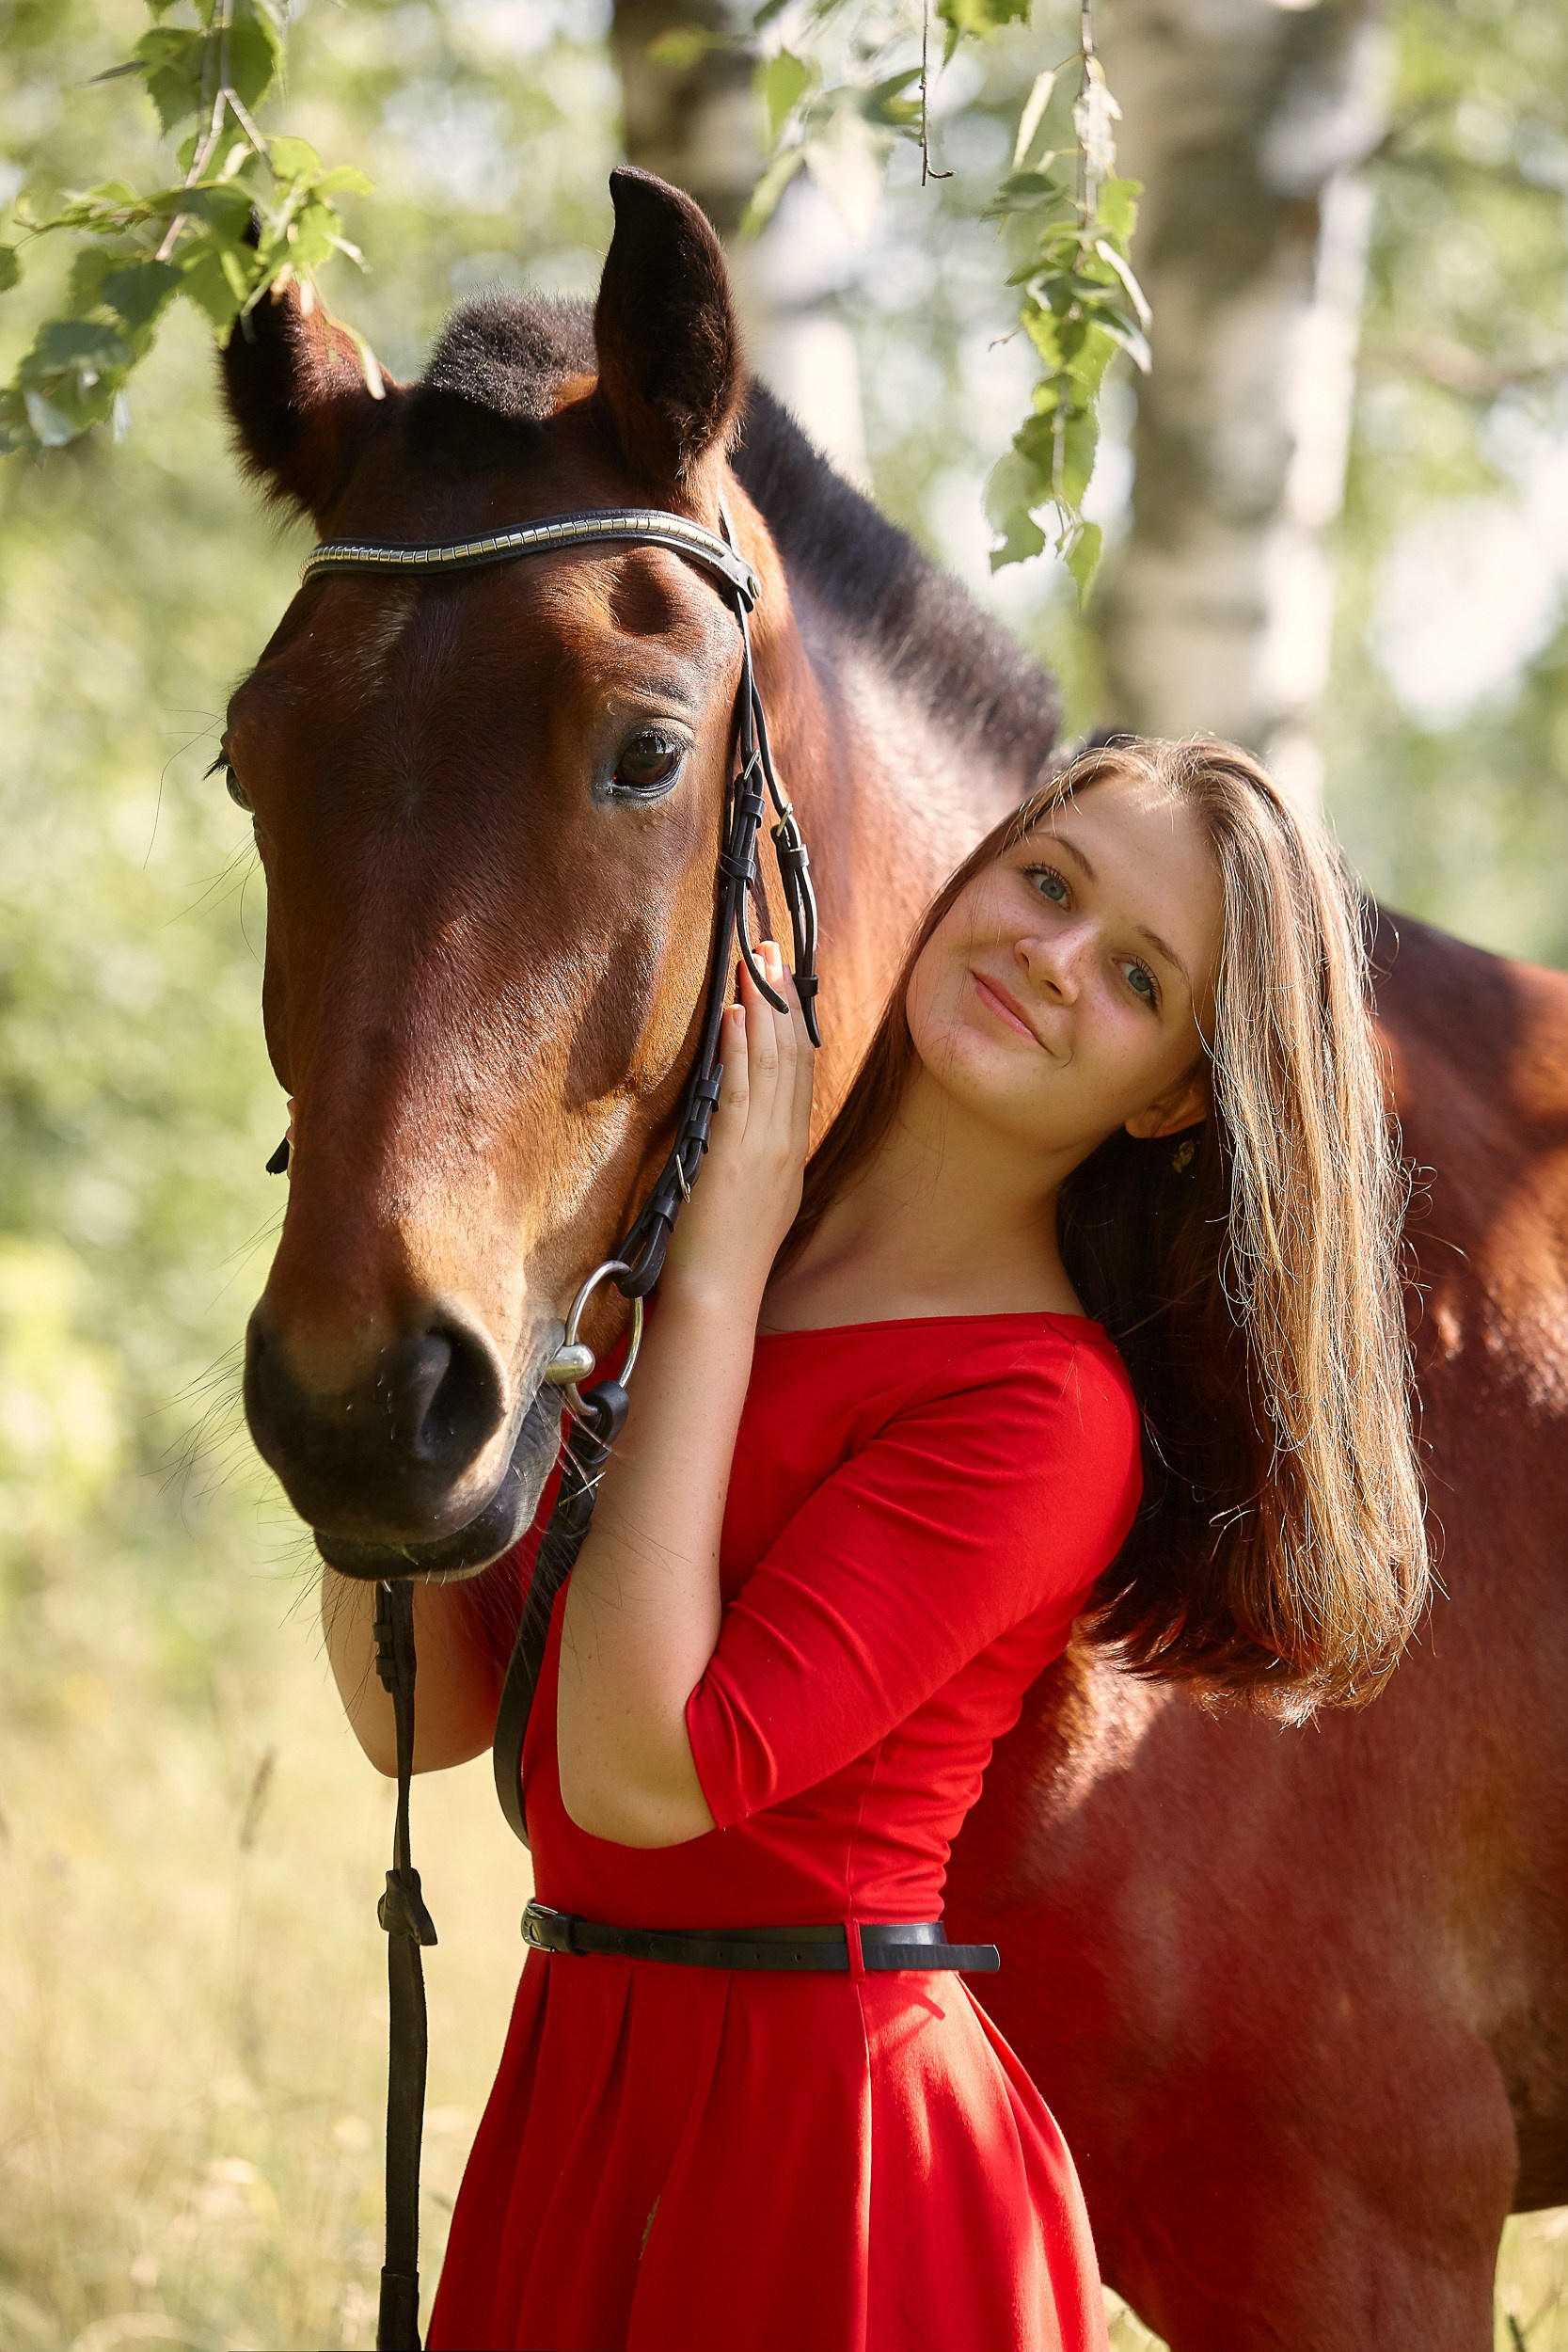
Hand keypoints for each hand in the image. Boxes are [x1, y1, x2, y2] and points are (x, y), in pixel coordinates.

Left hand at [662, 938, 813, 1313]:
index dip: (796, 1025)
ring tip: (755, 963)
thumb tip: (738, 1127)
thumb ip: (752, 1157)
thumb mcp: (753, 1199)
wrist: (717, 1295)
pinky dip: (741, 1049)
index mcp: (790, 1154)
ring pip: (772, 1065)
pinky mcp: (734, 1153)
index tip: (788, 984)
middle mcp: (784, 1144)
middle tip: (772, 951)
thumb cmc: (723, 1257)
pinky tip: (737, 1014)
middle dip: (782, 1000)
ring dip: (762, 1009)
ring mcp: (764, 1147)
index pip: (800, 1076)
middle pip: (791, 1058)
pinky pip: (741, 1091)